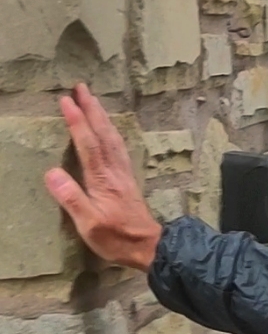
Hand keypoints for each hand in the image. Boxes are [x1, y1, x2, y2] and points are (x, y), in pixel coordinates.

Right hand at [43, 84, 161, 271]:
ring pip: (113, 138)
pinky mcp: (127, 179)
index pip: (88, 144)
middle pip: (103, 134)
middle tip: (81, 87)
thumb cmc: (116, 238)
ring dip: (102, 117)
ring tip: (93, 100)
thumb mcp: (89, 224)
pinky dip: (112, 132)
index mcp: (103, 179)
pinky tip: (110, 129)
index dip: (77, 122)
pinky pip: (119, 147)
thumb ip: (72, 199)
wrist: (149, 246)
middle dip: (92, 109)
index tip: (66, 100)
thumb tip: (52, 172)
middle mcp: (115, 171)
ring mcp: (123, 173)